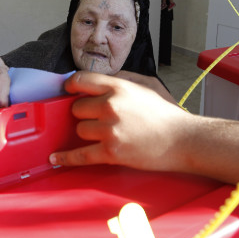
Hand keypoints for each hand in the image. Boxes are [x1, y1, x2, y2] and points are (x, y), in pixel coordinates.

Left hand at [49, 71, 194, 171]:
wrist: (183, 140)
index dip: (71, 86)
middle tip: (98, 118)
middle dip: (85, 113)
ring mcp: (109, 130)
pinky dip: (66, 158)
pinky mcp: (111, 152)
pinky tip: (56, 158)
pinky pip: (80, 155)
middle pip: (77, 109)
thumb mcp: (147, 85)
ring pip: (80, 130)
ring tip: (106, 134)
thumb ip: (122, 79)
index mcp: (118, 87)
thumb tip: (100, 79)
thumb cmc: (167, 113)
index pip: (81, 80)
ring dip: (89, 132)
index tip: (68, 90)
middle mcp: (110, 106)